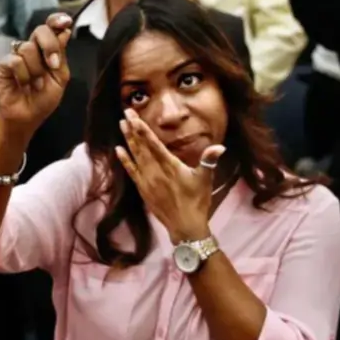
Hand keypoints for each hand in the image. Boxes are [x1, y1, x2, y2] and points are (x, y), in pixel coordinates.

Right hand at [0, 13, 72, 130]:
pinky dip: (23, 75)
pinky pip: (15, 61)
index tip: (66, 22)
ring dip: (36, 71)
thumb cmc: (44, 98)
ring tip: (35, 84)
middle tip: (53, 65)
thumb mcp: (60, 78)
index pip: (51, 27)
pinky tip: (23, 85)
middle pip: (40, 31)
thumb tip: (64, 31)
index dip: (57, 20)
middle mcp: (32, 49)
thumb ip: (61, 54)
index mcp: (48, 49)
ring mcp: (17, 55)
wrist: (27, 117)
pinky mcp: (3, 64)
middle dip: (49, 46)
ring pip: (28, 48)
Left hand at [115, 108, 226, 243]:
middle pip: (141, 146)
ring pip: (135, 155)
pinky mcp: (143, 189)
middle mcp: (156, 171)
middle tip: (125, 112)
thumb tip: (220, 146)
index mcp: (170, 166)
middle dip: (133, 128)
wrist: (185, 226)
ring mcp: (147, 181)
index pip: (154, 144)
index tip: (134, 117)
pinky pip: (131, 171)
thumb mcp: (205, 179)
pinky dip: (125, 160)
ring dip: (128, 139)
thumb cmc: (197, 201)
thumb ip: (209, 160)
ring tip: (121, 124)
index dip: (143, 129)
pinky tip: (118, 149)